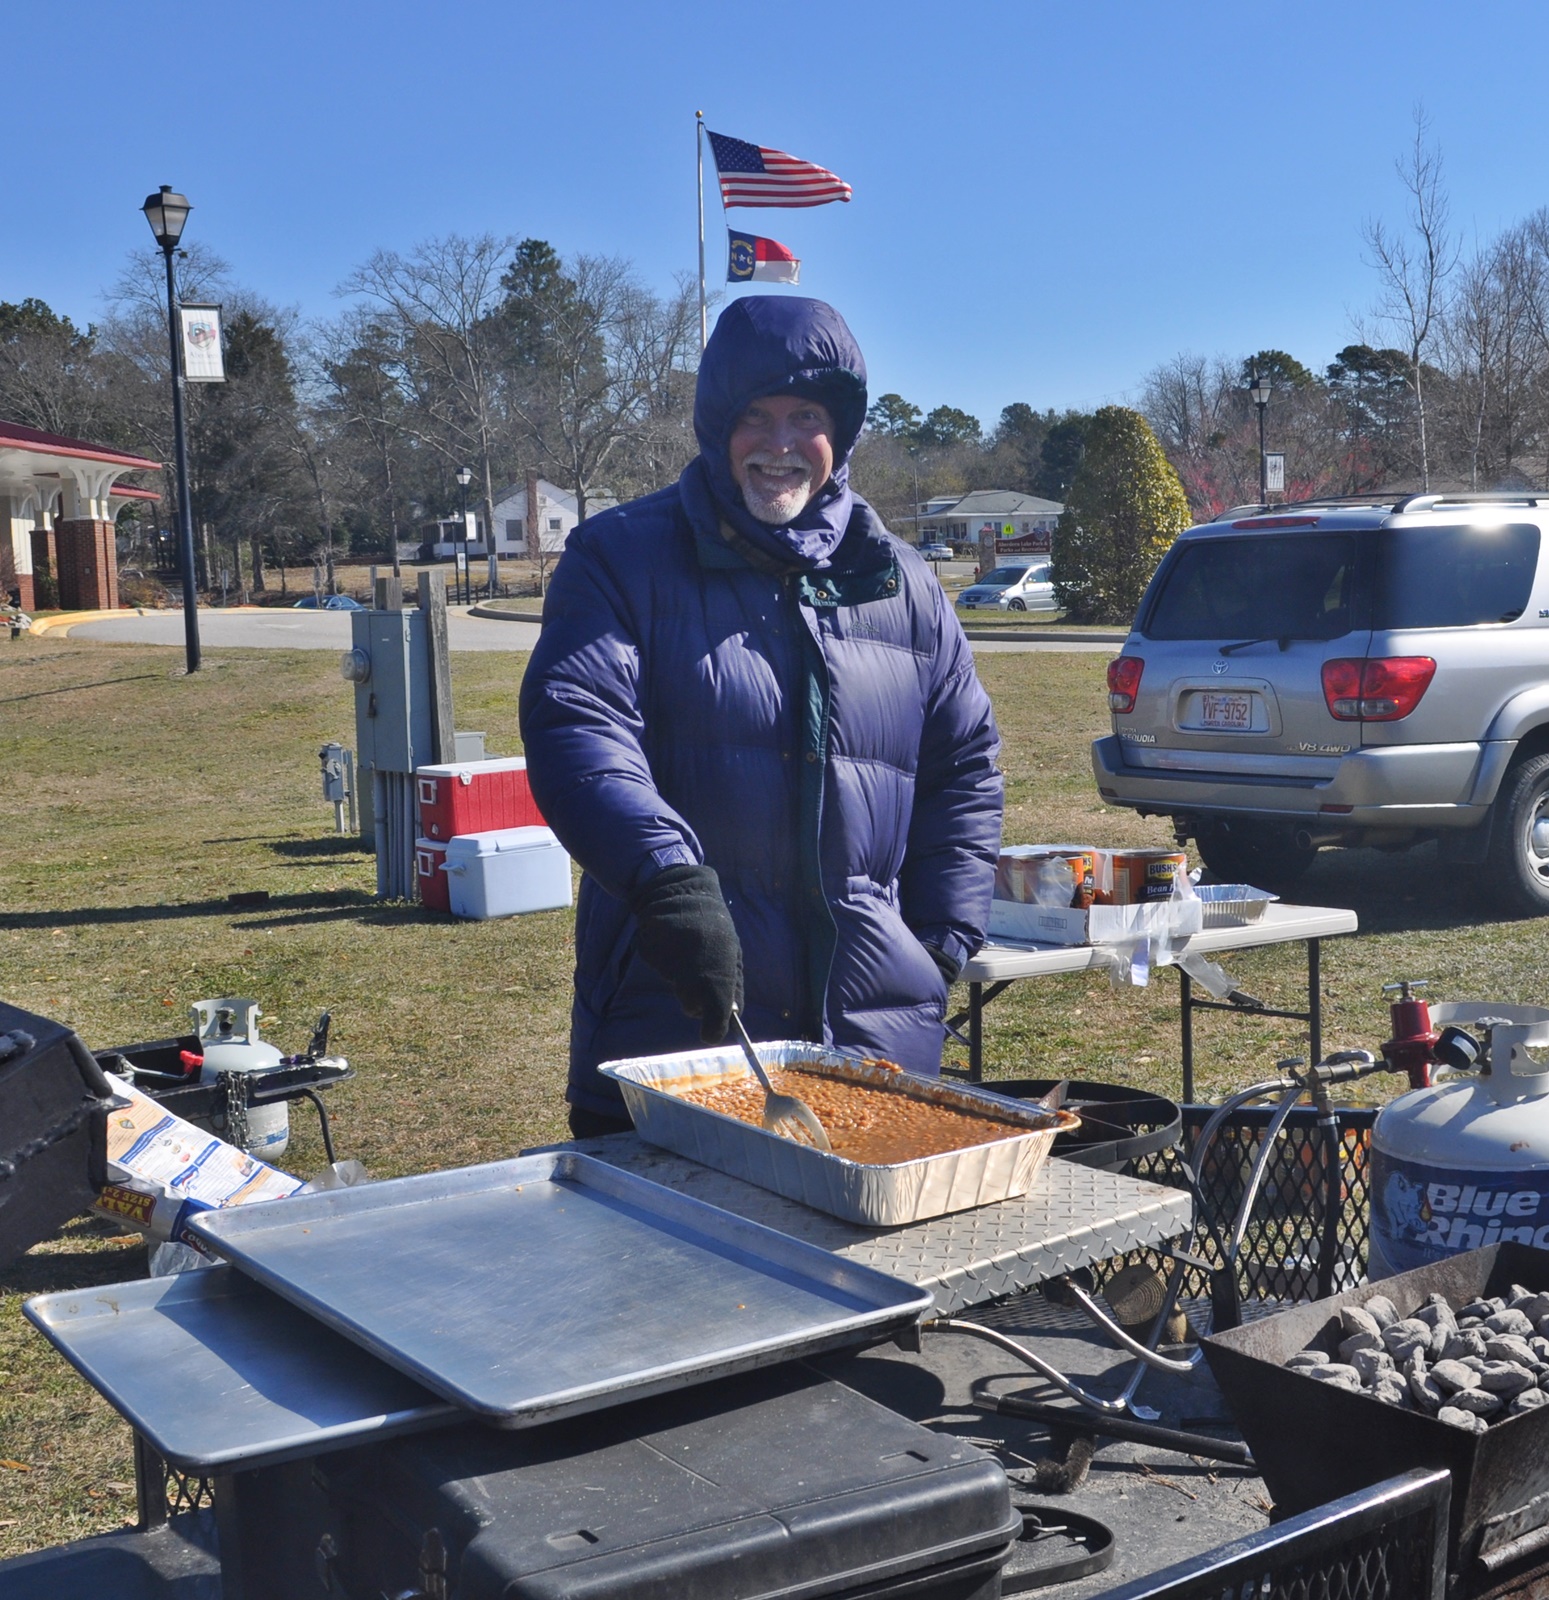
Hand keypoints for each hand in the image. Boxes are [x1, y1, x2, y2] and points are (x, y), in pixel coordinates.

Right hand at [630, 865, 743, 1043]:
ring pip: (676, 987)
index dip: (715, 1025)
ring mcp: (672, 963)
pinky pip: (661, 969)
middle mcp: (696, 970)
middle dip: (694, 1001)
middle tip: (697, 978)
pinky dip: (664, 962)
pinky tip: (670, 944)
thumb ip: (730, 982)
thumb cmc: (710, 926)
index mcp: (721, 969)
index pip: (719, 1011)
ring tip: (684, 952)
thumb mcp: (730, 951)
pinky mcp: (652, 956)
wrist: (680, 892)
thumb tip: (728, 1015)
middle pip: (692, 1007)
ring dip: (680, 978)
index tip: (711, 1034)